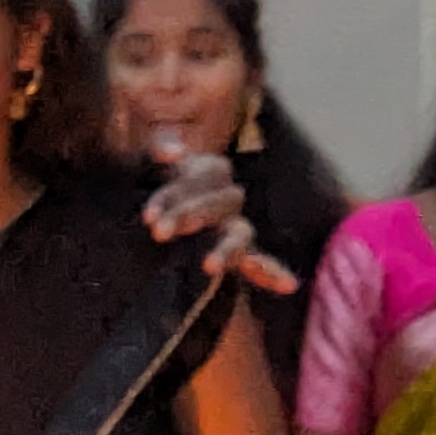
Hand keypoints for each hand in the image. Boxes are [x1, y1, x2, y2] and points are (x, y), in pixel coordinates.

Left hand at [142, 146, 298, 299]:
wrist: (155, 211)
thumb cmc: (152, 183)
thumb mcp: (149, 163)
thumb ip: (159, 149)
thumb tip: (171, 151)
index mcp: (209, 171)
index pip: (204, 174)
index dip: (176, 194)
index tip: (147, 217)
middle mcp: (226, 198)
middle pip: (220, 202)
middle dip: (189, 215)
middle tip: (158, 232)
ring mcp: (233, 227)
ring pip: (240, 235)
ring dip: (226, 250)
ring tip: (209, 267)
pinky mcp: (237, 255)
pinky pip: (260, 264)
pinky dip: (272, 273)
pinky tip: (288, 285)